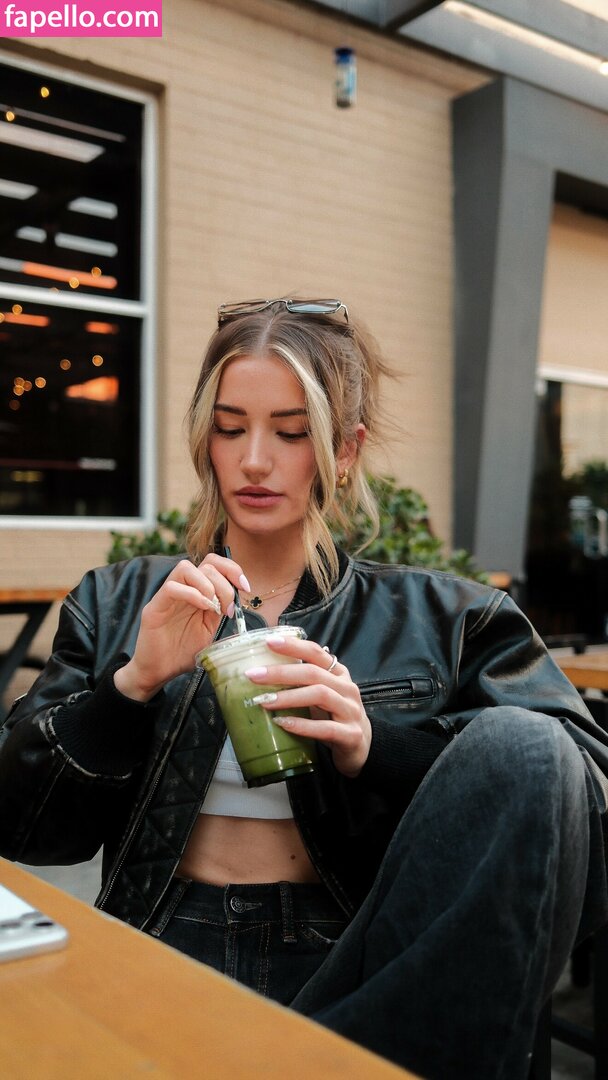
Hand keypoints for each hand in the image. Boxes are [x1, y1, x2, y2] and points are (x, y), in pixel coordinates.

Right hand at [114, 555, 248, 701]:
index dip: (233, 570)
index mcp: (197, 592)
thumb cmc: (182, 652)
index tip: (245, 587)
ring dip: (207, 584)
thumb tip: (237, 601)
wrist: (159, 672)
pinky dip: (192, 594)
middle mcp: (182, 589)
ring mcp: (167, 596)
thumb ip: (220, 611)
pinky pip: (171, 588)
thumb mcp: (209, 629)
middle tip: (227, 607)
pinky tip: (203, 608)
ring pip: (186, 568)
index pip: (214, 564)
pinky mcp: (154, 607)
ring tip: (213, 606)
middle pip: (206, 563)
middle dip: (224, 582)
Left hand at [244, 635, 370, 777]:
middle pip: (314, 673)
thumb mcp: (321, 695)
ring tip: (263, 701)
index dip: (293, 646)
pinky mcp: (350, 735)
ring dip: (289, 697)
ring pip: (320, 695)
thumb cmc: (334, 718)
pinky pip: (325, 728)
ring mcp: (350, 711)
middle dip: (281, 672)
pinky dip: (302, 725)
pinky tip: (282, 723)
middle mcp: (346, 688)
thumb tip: (262, 673)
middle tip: (254, 675)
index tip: (269, 641)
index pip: (316, 653)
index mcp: (338, 675)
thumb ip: (301, 683)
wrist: (362, 748)